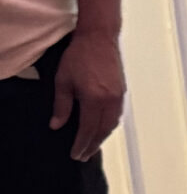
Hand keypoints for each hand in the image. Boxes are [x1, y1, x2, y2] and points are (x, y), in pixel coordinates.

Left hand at [51, 28, 125, 160]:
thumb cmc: (80, 56)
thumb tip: (57, 125)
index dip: (81, 144)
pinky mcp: (122, 91)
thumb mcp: (63, 81)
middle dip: (93, 145)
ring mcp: (118, 96)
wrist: (99, 38)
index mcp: (94, 99)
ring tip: (93, 145)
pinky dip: (109, 126)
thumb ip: (61, 106)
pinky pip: (117, 115)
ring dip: (102, 137)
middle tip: (83, 156)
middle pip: (102, 131)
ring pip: (112, 124)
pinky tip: (102, 129)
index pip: (87, 129)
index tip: (75, 154)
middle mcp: (110, 100)